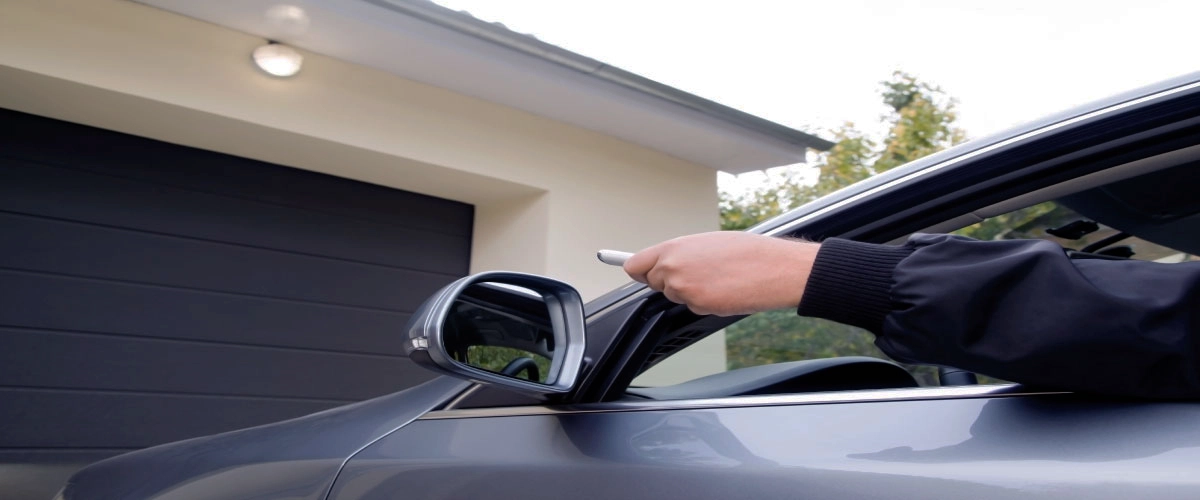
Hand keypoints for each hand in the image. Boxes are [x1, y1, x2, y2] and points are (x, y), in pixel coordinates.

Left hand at [623, 231, 819, 315]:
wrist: (774, 268)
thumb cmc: (748, 252)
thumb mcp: (707, 242)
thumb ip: (681, 253)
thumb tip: (667, 262)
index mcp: (674, 247)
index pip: (635, 265)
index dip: (640, 271)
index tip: (640, 274)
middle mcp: (673, 267)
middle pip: (653, 283)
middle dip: (669, 282)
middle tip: (697, 275)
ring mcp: (684, 288)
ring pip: (674, 296)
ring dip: (689, 293)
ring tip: (716, 279)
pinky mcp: (698, 305)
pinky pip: (693, 308)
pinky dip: (705, 303)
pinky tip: (724, 291)